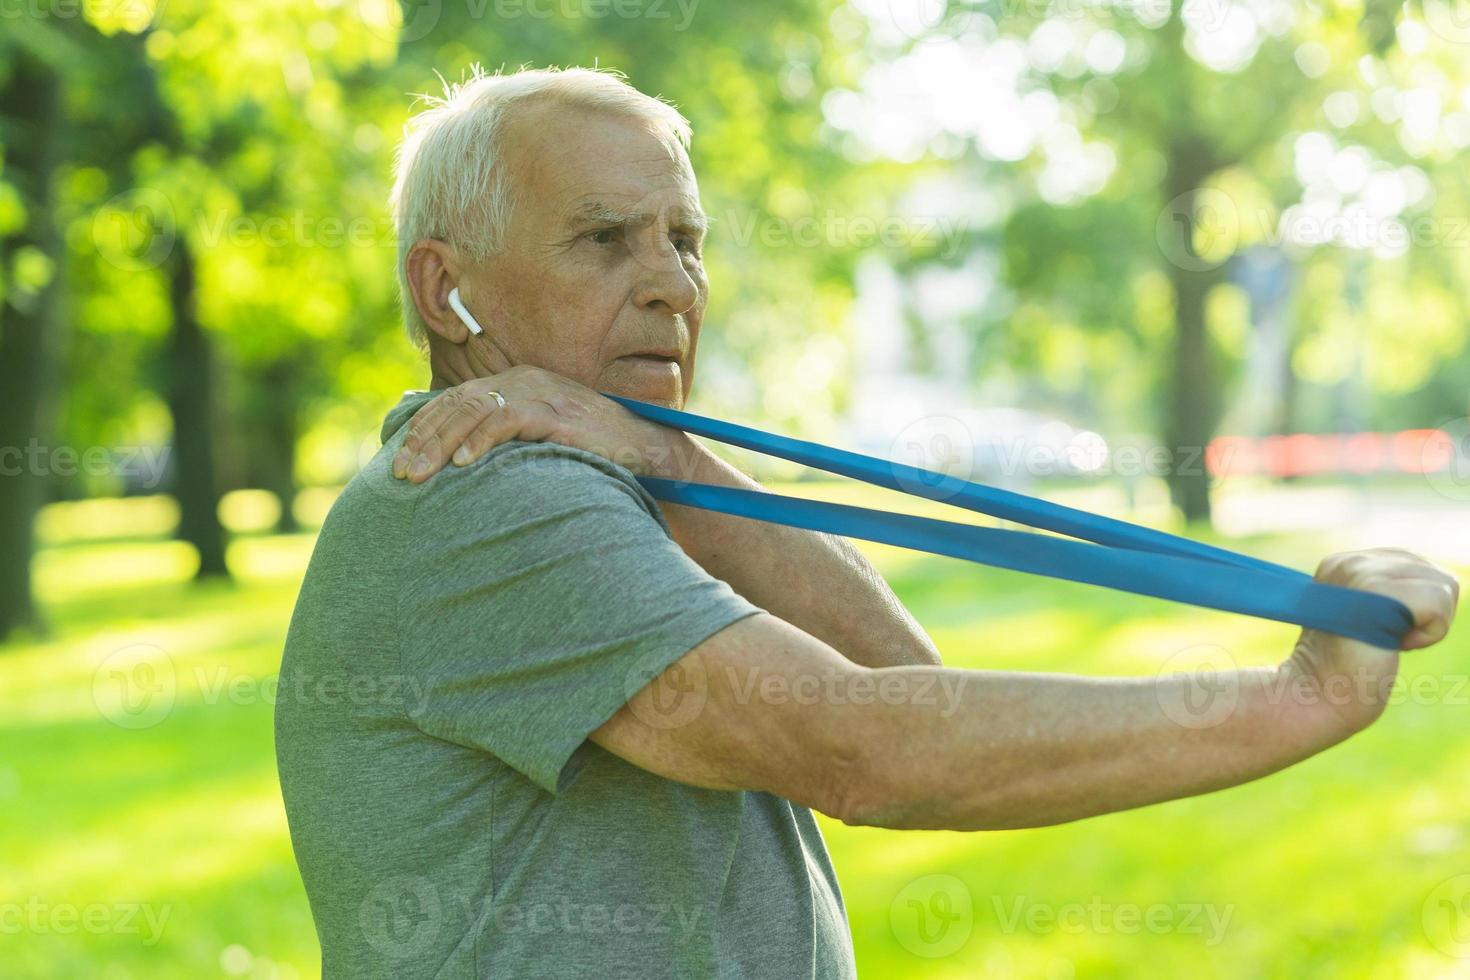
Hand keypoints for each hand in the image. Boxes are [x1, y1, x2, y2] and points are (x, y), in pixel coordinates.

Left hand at [391, 366, 694, 482]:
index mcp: (518, 384)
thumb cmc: (596, 454)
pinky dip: (481, 440)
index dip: (422, 429)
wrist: (649, 453)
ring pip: (474, 411)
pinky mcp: (557, 411)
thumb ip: (509, 442)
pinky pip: (508, 420)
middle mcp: (525, 381)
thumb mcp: (543, 443)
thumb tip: (463, 464)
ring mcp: (541, 393)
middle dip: (422, 439)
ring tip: (418, 474)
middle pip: (457, 404)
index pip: (456, 401)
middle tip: (398, 473)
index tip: (397, 461)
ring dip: (440, 444)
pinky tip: (463, 463)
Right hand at [1280, 548, 1458, 738]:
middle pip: (1437, 575)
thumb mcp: (1371, 617)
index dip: (1416, 607)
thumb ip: (1393, 593)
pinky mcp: (1374, 590)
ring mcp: (1359, 572)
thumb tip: (1441, 586)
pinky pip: (1438, 604)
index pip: (1420, 566)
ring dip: (1427, 626)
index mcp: (1347, 562)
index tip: (1380, 630)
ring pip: (1444, 587)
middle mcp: (1351, 561)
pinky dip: (1428, 634)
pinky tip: (1393, 646)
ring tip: (1386, 641)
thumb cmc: (1348, 669)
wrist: (1317, 697)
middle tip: (1385, 639)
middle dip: (1427, 614)